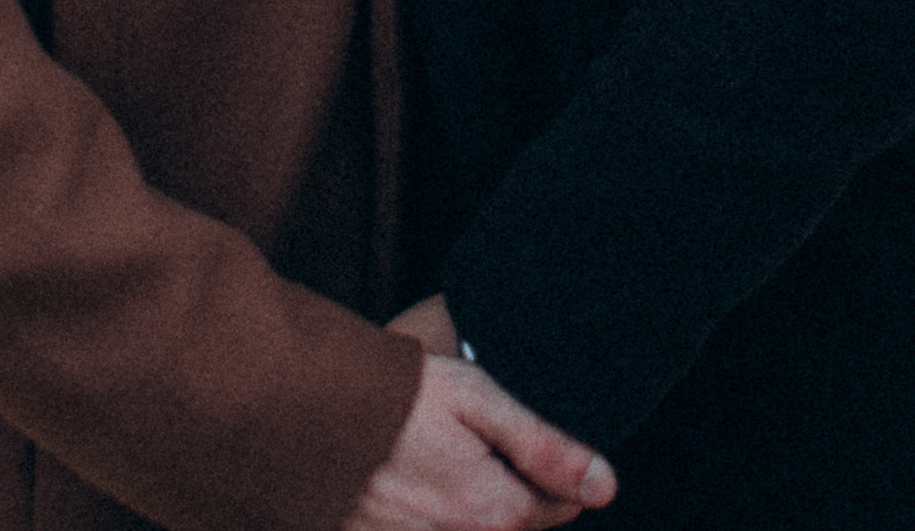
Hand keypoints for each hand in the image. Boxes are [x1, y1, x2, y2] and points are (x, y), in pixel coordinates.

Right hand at [339, 312, 615, 530]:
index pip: (561, 507)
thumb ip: (544, 446)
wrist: (307, 407)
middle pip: (519, 525)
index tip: (520, 433)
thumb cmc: (396, 395)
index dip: (552, 466)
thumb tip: (607, 487)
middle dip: (513, 488)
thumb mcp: (476, 397)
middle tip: (476, 439)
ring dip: (472, 503)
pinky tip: (416, 478)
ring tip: (441, 456)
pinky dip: (436, 514)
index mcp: (494, 511)